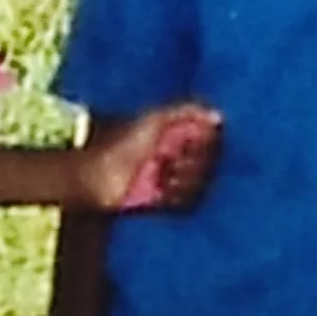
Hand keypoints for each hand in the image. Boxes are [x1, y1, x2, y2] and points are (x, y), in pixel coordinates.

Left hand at [75, 101, 223, 214]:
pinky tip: (160, 191)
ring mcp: (174, 180)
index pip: (212, 142)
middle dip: (194, 162)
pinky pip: (187, 204)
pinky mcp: (166, 202)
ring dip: (185, 180)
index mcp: (180, 136)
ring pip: (201, 185)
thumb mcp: (153, 120)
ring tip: (163, 176)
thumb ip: (185, 111)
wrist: (97, 177)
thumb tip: (219, 116)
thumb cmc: (122, 143)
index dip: (207, 143)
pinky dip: (176, 197)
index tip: (193, 140)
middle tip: (171, 158)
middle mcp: (180, 158)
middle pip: (210, 165)